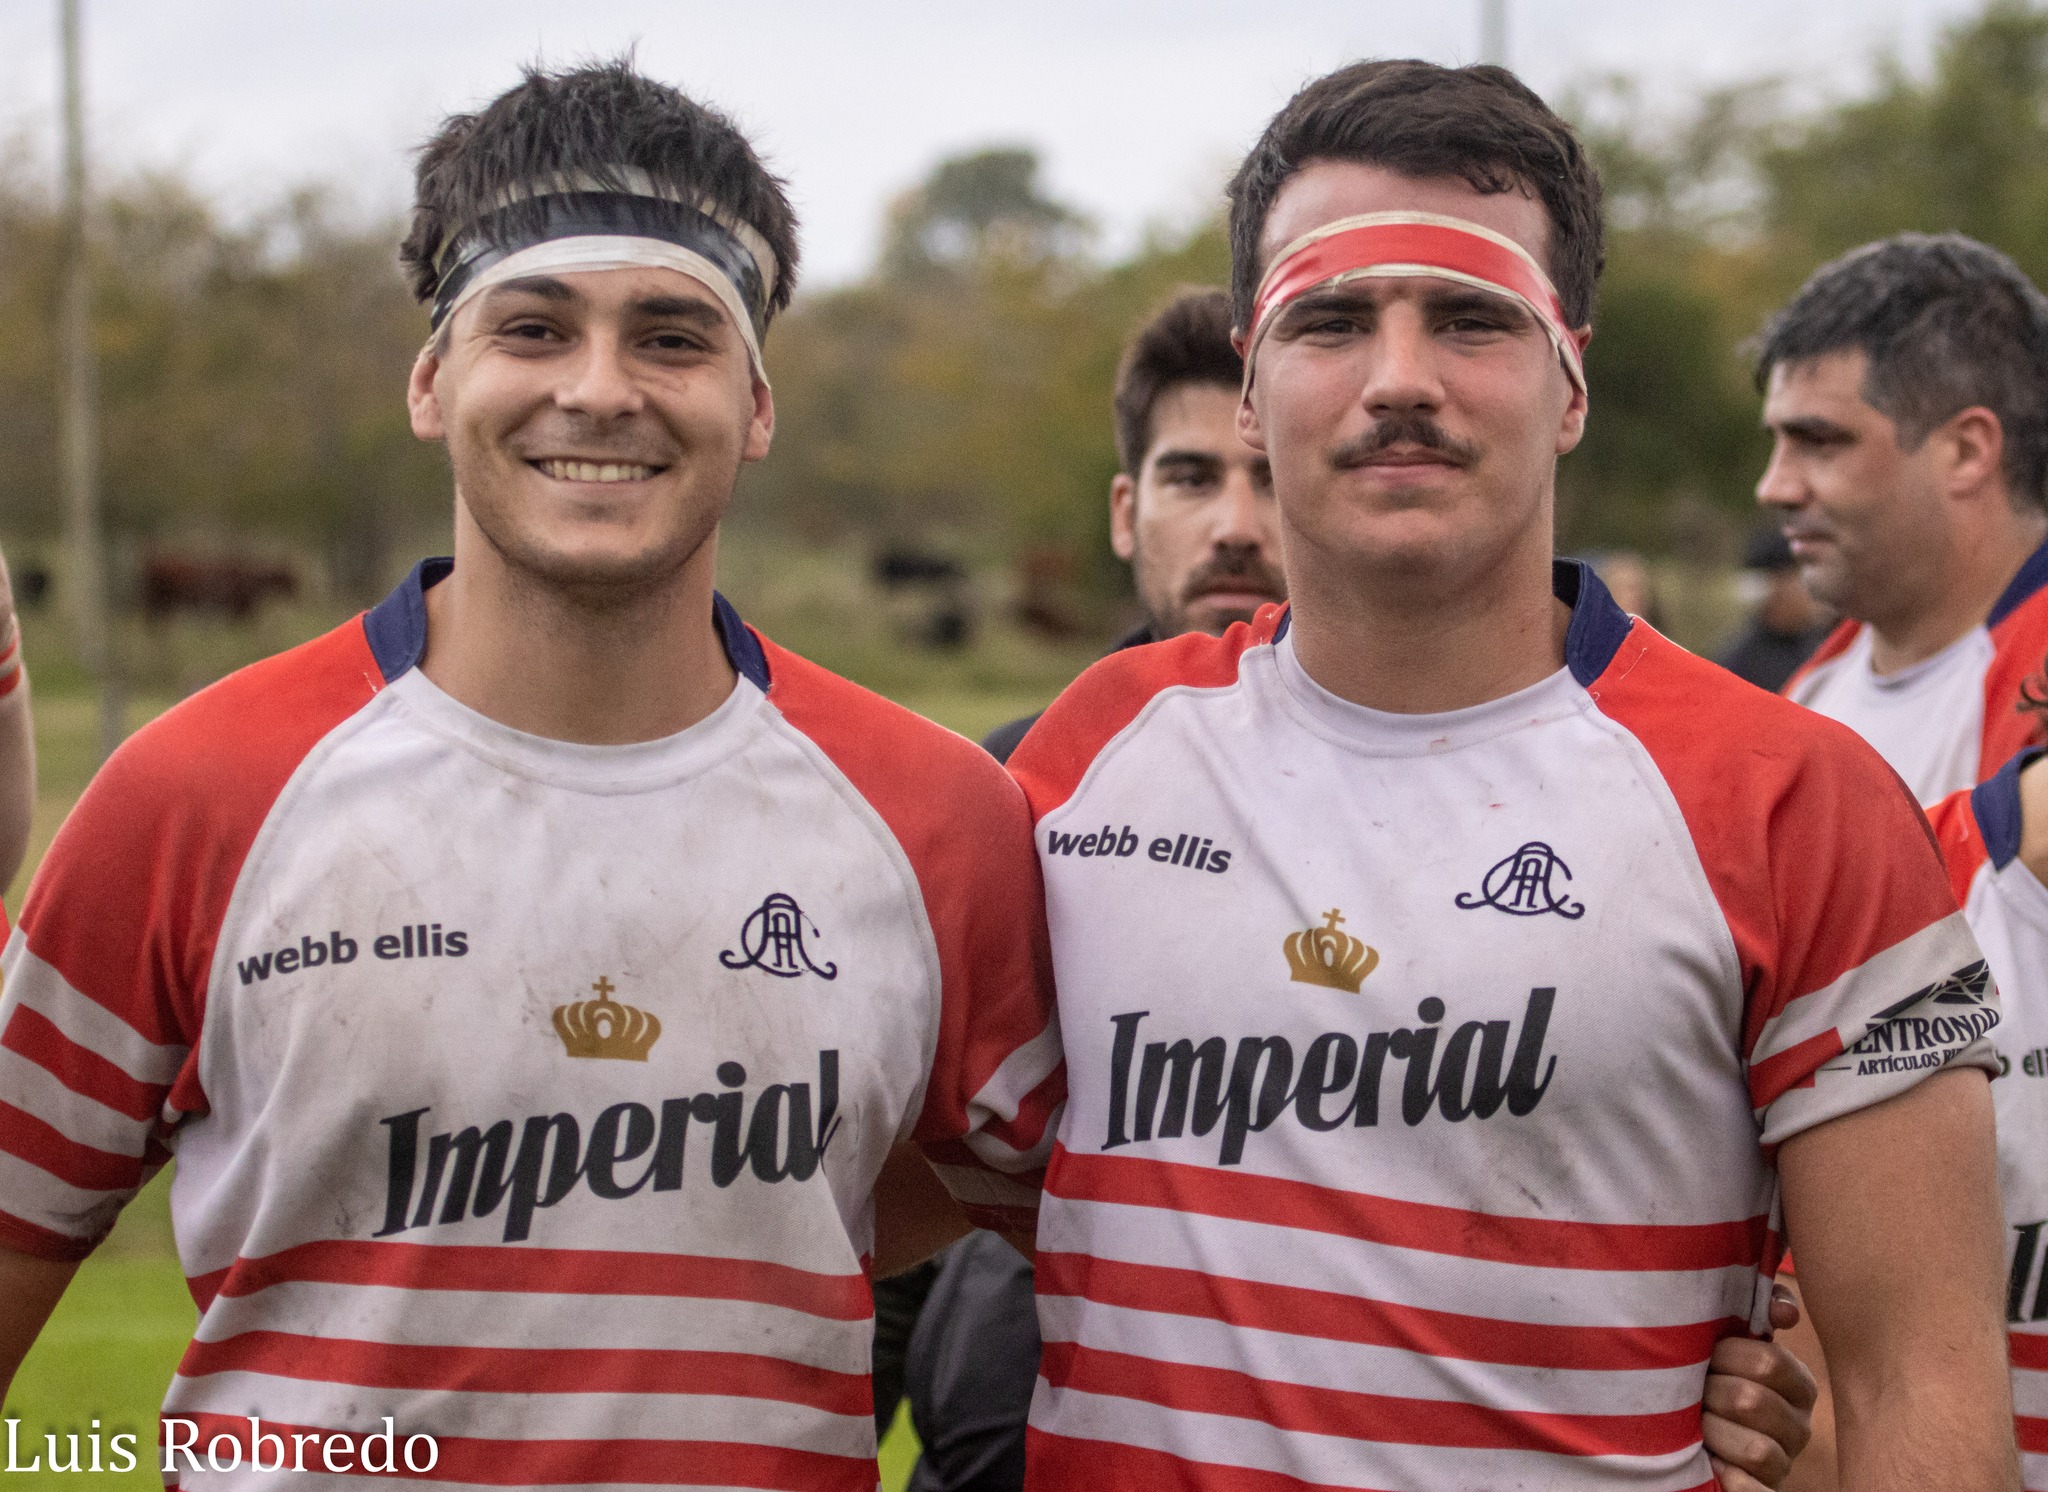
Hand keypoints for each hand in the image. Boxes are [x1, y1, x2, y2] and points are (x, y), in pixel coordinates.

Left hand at [1705, 1284, 1817, 1490]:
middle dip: (1711, 1392)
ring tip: (1694, 1424)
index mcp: (1797, 1382)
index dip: (1726, 1355)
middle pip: (1752, 1401)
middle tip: (1694, 1390)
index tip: (1706, 1355)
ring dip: (1712, 1432)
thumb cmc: (1712, 1374)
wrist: (1694, 1432)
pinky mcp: (1767, 1490)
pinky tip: (1711, 1463)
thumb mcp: (1730, 1340)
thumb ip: (1758, 1308)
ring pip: (1755, 1448)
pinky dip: (1729, 1477)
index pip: (1769, 1361)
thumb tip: (1784, 1313)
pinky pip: (1753, 1488)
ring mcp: (1785, 1461)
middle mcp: (1799, 1425)